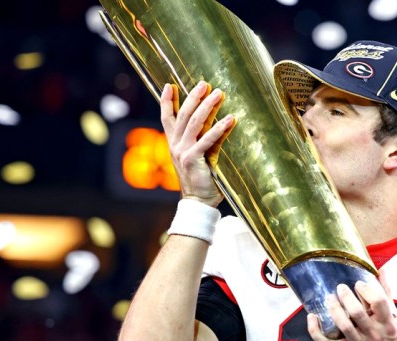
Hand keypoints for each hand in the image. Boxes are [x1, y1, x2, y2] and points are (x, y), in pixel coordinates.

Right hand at [160, 82, 234, 206]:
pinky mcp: (193, 160)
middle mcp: (175, 145)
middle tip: (204, 84)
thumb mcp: (199, 153)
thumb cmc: (202, 177)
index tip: (169, 85)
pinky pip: (206, 141)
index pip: (167, 118)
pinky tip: (230, 119)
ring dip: (206, 107)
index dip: (166, 101)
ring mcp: (183, 152)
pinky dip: (218, 129)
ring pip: (193, 124)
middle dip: (193, 98)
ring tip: (218, 94)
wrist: (198, 201)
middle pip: (182, 115)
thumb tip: (218, 118)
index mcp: (174, 143)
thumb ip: (203, 137)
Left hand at [307, 276, 396, 340]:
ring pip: (343, 325)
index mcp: (387, 324)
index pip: (379, 302)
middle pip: (357, 313)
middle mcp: (373, 335)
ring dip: (333, 309)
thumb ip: (386, 294)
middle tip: (340, 288)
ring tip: (329, 299)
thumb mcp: (394, 319)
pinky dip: (315, 330)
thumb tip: (380, 270)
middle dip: (346, 297)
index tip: (358, 284)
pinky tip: (312, 317)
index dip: (367, 290)